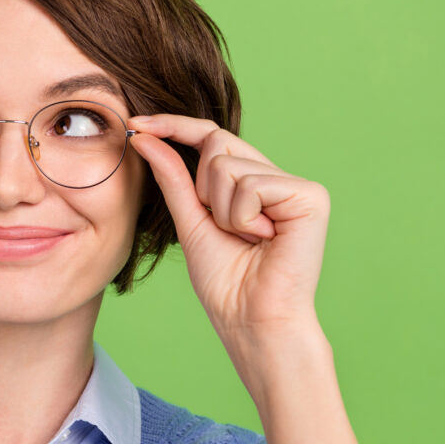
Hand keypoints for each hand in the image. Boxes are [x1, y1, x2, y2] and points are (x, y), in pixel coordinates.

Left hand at [127, 115, 330, 395]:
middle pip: (217, 145)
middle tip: (227, 232)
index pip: (211, 137)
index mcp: (251, 182)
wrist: (251, 320)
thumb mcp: (190, 221)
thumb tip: (142, 136)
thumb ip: (172, 178)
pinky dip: (243, 218)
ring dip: (223, 212)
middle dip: (203, 191)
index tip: (134, 123)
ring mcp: (296, 184)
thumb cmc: (225, 282)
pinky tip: (265, 241)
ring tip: (249, 241)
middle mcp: (275, 177)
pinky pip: (251, 184)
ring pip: (229, 166)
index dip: (173, 126)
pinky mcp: (311, 195)